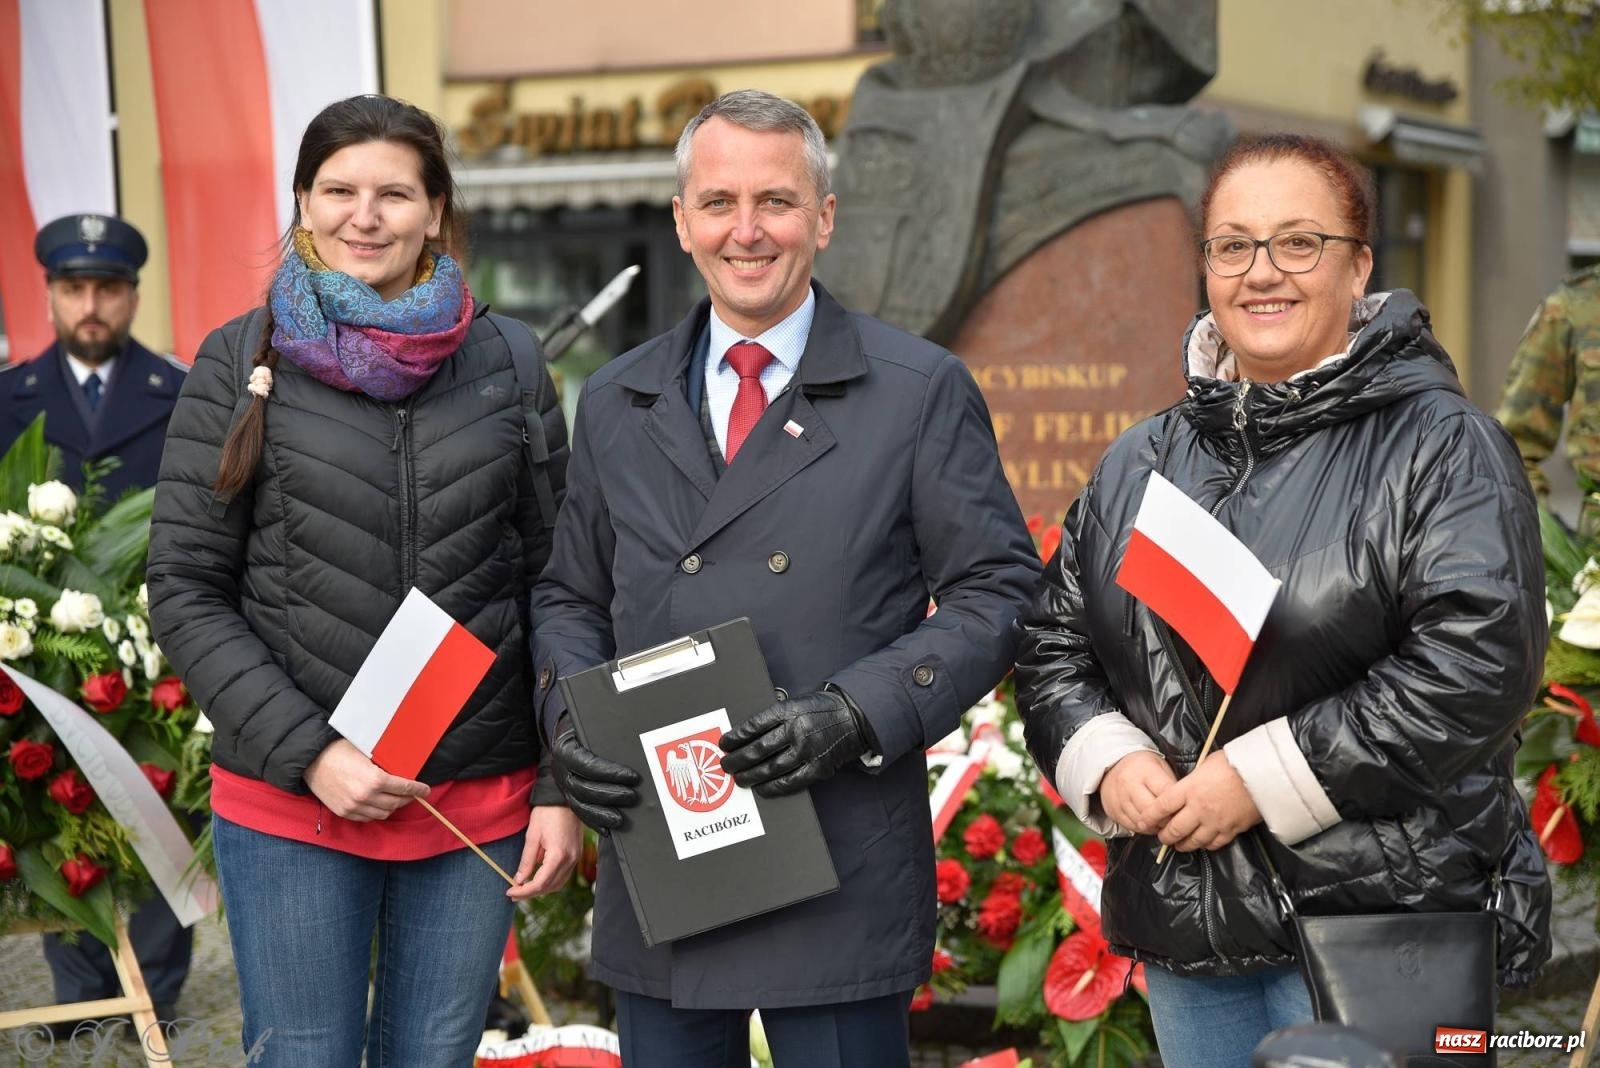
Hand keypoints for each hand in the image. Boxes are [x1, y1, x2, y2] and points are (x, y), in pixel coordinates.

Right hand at [303, 738, 429, 821]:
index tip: (425, 790)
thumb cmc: (340, 750)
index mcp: (375, 780)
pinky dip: (376, 812)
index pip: (404, 788)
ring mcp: (354, 807)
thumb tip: (403, 769)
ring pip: (383, 813)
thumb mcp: (367, 753)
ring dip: (393, 807)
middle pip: (396, 803)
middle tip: (412, 794)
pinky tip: (379, 804)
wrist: (311, 760)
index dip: (418, 789)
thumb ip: (385, 764)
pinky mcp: (344, 812)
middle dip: (407, 799)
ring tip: (397, 799)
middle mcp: (366, 797)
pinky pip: (367, 818)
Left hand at [507, 805, 581, 899]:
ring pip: (559, 883)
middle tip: (514, 892)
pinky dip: (551, 879)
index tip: (510, 892)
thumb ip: (527, 861)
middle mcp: (570, 859)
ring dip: (542, 888)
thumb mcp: (532, 836)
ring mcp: (576, 857)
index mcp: (558, 855)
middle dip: (531, 893)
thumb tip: (519, 880)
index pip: (540, 883)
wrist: (564, 798)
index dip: (524, 892)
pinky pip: (564, 874)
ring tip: (524, 887)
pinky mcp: (577, 854)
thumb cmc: (547, 812)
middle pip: (550, 887)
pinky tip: (538, 875)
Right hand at [551, 717, 639, 830]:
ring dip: (602, 814)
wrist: (566, 734)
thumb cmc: (584, 728)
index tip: (633, 777)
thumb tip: (632, 744)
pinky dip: (593, 822)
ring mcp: (562, 783)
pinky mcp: (567, 795)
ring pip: (579, 804)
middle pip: (583, 787)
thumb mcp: (591, 725)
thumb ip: (607, 735)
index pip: (588, 764)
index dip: (610, 773)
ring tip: (621, 818)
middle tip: (633, 796)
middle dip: (610, 795)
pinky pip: (578, 812)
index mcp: (565, 749)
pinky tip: (607, 829)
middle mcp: (560, 768)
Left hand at [719, 690, 870, 797]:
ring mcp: (807, 750)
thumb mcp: (797, 703)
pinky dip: (772, 787)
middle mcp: (797, 730)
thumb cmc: (820, 710)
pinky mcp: (817, 767)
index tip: (725, 744)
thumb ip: (774, 717)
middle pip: (758, 749)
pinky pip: (789, 781)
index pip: (754, 726)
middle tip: (726, 765)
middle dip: (738, 760)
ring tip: (739, 779)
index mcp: (789, 710)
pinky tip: (761, 788)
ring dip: (750, 776)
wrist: (853, 718)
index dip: (736, 737)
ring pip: (770, 768)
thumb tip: (745, 736)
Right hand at [1099, 750, 1178, 834]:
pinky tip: (1151, 824)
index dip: (1177, 805)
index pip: (1165, 793)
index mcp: (1145, 770)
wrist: (1113, 766)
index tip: (1185, 810)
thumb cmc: (1142, 768)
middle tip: (1175, 821)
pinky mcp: (1113, 810)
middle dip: (1167, 820)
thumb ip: (1171, 785)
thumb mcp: (1160, 767)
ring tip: (1164, 823)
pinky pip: (1132, 826)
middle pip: (1152, 810)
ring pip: (1142, 821)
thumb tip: (1186, 804)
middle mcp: (1129, 784)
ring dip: (1156, 826)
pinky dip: (1144, 829)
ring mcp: (1119, 798)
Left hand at [1147, 751, 1261, 852]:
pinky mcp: (1231, 830)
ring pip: (1192, 841)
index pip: (1161, 807)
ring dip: (1182, 845)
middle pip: (1174, 829)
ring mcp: (1214, 822)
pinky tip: (1202, 843)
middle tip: (1162, 837)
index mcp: (1189, 789)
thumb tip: (1187, 787)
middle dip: (1164, 836)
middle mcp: (1198, 809)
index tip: (1143, 822)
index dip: (1149, 817)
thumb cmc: (1233, 763)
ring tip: (1179, 845)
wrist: (1262, 774)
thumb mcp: (1205, 765)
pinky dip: (1205, 845)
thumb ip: (1192, 781)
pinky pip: (1213, 844)